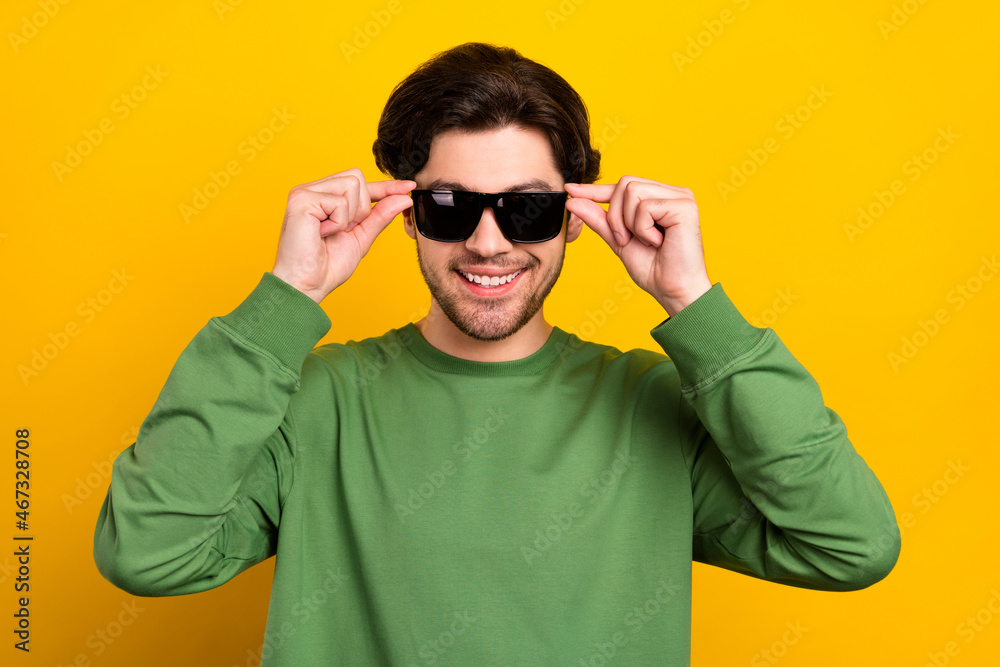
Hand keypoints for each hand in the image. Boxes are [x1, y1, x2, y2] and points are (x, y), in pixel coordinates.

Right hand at [272, 168, 415, 303]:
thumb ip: (380, 216)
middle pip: (357, 177)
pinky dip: (338, 223)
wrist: (306, 286)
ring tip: (329, 232)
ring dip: (349, 216)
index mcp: (325, 197)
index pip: (359, 183)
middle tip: (342, 231)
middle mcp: (313, 190)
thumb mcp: (361, 237)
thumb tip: (405, 197)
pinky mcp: (301, 199)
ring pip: (351, 184)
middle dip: (361, 208)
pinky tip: (321, 233)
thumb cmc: (326, 266)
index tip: (409, 186)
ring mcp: (305, 192)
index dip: (385, 186)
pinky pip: (340, 202)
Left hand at [564, 176, 712, 316]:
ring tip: (647, 242)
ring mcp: (681, 197)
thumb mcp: (619, 241)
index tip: (570, 190)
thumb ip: (600, 220)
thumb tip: (574, 200)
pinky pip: (645, 206)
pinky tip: (658, 242)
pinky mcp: (685, 205)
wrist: (673, 291)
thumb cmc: (654, 269)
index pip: (622, 186)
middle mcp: (672, 192)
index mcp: (659, 198)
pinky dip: (643, 229)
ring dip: (629, 223)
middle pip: (625, 184)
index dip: (596, 190)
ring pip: (632, 191)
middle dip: (615, 215)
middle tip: (627, 240)